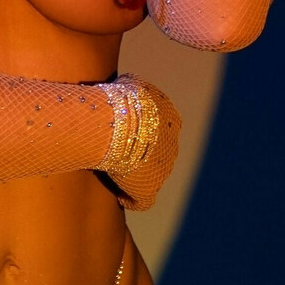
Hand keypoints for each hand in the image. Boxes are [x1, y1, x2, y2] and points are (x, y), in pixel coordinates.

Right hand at [101, 77, 182, 212]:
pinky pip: (142, 200)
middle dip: (139, 153)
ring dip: (134, 174)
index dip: (141, 130)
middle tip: (115, 151)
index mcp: (172, 120)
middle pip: (157, 152)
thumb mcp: (129, 85)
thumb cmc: (117, 101)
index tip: (123, 130)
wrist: (114, 124)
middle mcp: (173, 145)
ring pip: (150, 174)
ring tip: (112, 172)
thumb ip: (134, 90)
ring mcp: (163, 170)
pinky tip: (121, 196)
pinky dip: (132, 198)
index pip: (159, 127)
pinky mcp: (148, 189)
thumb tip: (126, 87)